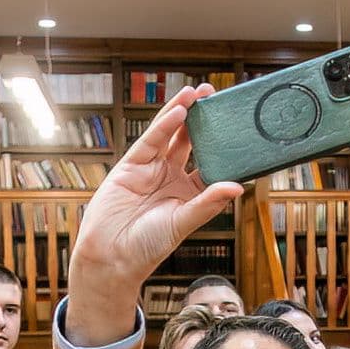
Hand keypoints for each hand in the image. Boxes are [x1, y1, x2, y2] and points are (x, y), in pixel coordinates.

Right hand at [64, 87, 242, 341]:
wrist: (111, 255)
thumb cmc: (149, 246)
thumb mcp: (183, 222)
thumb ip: (208, 203)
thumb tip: (238, 187)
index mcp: (190, 193)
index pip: (210, 162)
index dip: (221, 144)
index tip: (236, 125)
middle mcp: (172, 177)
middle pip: (190, 142)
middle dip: (201, 119)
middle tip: (215, 95)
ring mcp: (152, 169)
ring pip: (169, 135)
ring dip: (182, 113)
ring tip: (196, 93)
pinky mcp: (131, 166)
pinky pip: (150, 142)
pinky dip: (163, 126)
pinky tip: (177, 112)